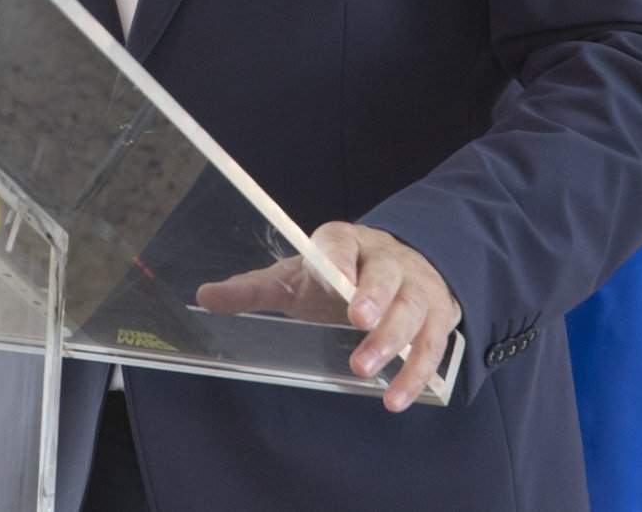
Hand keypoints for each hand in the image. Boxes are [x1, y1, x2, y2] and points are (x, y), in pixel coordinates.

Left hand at [194, 221, 461, 411]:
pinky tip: (397, 398)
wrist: (403, 267)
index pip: (341, 243)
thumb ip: (254, 288)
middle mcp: (386, 259)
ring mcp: (416, 286)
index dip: (339, 259)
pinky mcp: (437, 316)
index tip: (335, 281)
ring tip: (367, 371)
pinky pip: (433, 343)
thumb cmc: (339, 276)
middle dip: (374, 298)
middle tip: (358, 321)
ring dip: (394, 340)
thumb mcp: (295, 278)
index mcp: (346, 242)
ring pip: (412, 309)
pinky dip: (417, 371)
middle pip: (385, 275)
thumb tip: (204, 296)